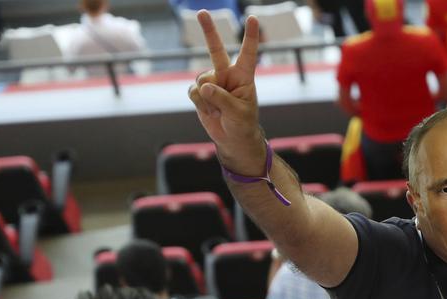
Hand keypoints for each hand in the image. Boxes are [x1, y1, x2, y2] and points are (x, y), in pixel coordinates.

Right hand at [186, 12, 266, 174]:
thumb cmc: (243, 124)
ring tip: (218, 109)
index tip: (252, 18)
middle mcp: (227, 75)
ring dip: (207, 97)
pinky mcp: (199, 92)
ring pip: (201, 79)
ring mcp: (212, 82)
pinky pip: (193, 92)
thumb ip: (222, 98)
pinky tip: (209, 110)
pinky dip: (199, 103)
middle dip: (208, 31)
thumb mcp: (238, 113)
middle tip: (202, 12)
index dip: (250, 36)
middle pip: (215, 50)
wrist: (232, 138)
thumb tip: (204, 86)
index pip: (248, 53)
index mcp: (243, 77)